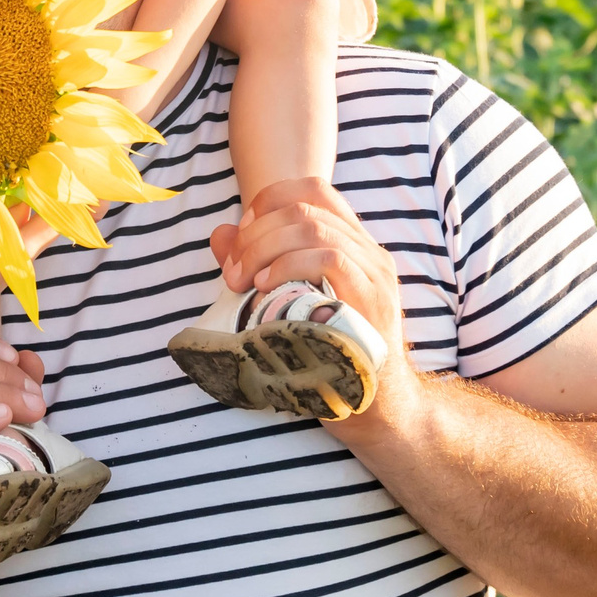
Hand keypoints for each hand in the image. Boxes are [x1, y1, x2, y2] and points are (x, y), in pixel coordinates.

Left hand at [211, 177, 409, 399]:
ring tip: (242, 282)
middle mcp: (368, 250)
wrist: (376, 407)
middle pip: (305, 205)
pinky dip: (289, 265)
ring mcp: (374, 272)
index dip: (269, 200)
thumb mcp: (285, 303)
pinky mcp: (373, 298)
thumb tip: (220, 234)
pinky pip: (330, 257)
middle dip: (256, 232)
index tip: (240, 235)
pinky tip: (266, 287)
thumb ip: (256, 264)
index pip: (313, 190)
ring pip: (313, 226)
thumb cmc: (327, 354)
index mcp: (351, 245)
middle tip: (231, 271)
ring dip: (264, 247)